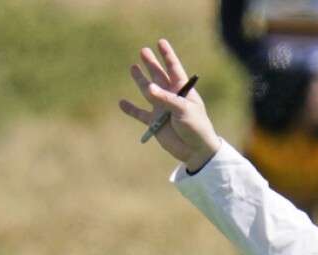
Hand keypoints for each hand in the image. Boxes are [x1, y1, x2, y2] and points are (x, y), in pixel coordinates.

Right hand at [118, 39, 220, 170]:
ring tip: (133, 67)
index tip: (161, 41)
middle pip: (159, 76)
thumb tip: (148, 88)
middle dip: (151, 63)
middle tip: (143, 50)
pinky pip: (139, 114)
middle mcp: (171, 97)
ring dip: (140, 80)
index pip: (174, 69)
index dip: (168, 55)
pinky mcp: (155, 123)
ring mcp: (162, 109)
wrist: (196, 151)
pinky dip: (130, 109)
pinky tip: (121, 103)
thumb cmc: (196, 128)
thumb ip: (166, 99)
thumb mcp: (184, 111)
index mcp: (182, 91)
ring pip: (148, 91)